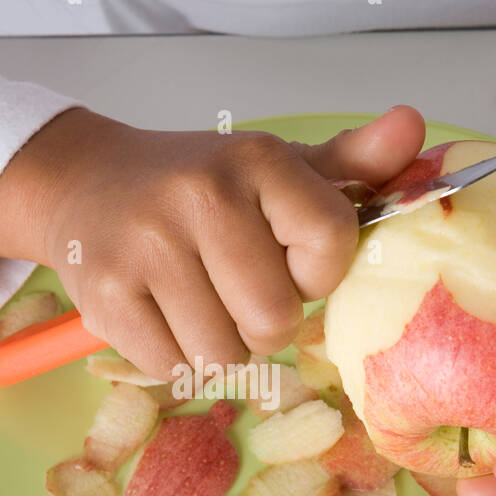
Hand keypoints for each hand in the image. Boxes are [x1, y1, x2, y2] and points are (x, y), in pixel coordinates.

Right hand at [0, 105, 425, 379]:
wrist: (83, 183)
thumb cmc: (196, 187)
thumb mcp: (274, 168)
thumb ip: (352, 163)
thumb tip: (412, 127)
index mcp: (257, 160)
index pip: (330, 247)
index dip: (315, 275)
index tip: (285, 261)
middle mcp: (200, 196)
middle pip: (274, 319)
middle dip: (262, 322)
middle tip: (233, 289)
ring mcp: (146, 247)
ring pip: (223, 356)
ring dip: (218, 345)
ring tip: (196, 302)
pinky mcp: (104, 295)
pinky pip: (171, 368)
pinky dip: (172, 357)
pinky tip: (159, 314)